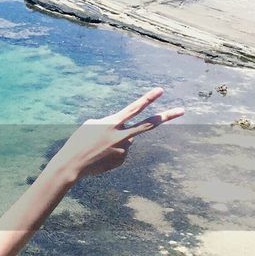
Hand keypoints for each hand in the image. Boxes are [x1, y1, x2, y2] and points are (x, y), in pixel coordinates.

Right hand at [50, 87, 184, 181]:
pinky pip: (121, 151)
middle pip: (148, 125)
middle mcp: (122, 135)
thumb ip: (112, 124)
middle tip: (182, 110)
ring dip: (116, 140)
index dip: (148, 98)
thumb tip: (130, 133)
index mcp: (112, 123)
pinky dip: (112, 151)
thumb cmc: (79, 141)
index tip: (160, 90)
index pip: (134, 108)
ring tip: (98, 147)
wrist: (72, 164)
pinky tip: (100, 156)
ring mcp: (124, 149)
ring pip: (127, 139)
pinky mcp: (122, 159)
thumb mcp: (92, 125)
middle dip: (166, 116)